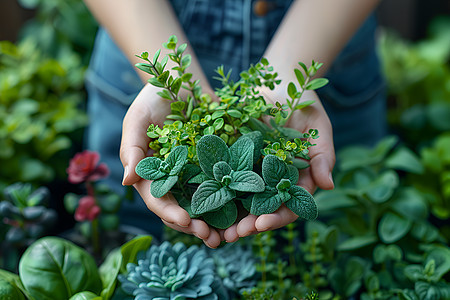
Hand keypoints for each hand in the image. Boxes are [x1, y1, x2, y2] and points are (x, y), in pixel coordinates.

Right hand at [120, 84, 222, 247]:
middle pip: (181, 207)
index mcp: (152, 173)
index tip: (185, 220)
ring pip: (203, 203)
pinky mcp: (216, 162)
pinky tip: (244, 210)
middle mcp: (174, 177)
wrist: (183, 79)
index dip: (169, 212)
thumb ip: (131, 150)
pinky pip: (225, 183)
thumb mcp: (138, 120)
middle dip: (193, 225)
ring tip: (227, 235)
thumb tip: (125, 182)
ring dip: (214, 221)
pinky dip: (232, 199)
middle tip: (210, 237)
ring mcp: (195, 171)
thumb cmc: (154, 96)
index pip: (157, 199)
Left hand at [223, 89, 334, 241]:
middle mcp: (270, 181)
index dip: (276, 217)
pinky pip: (220, 175)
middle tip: (231, 235)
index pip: (287, 206)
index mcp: (294, 181)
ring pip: (237, 199)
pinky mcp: (231, 157)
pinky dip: (209, 189)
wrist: (279, 82)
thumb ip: (323, 156)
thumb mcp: (318, 129)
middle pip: (259, 209)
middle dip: (246, 224)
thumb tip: (328, 185)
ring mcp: (250, 170)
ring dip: (225, 216)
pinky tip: (196, 200)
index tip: (261, 224)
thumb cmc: (305, 105)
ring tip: (212, 230)